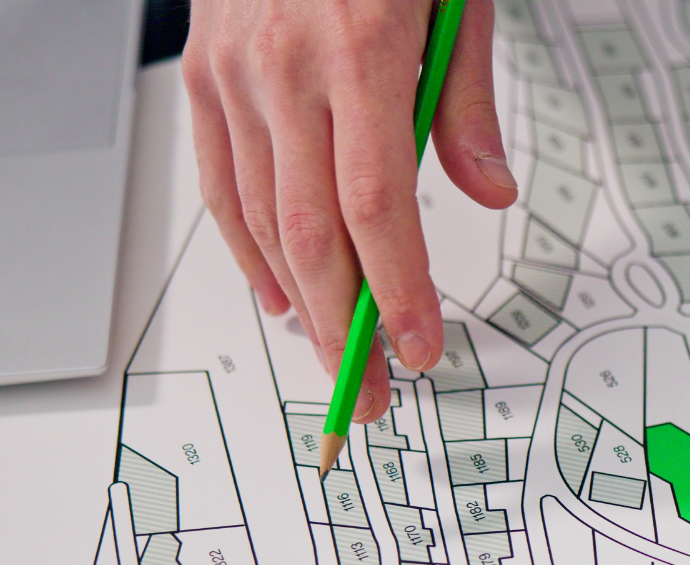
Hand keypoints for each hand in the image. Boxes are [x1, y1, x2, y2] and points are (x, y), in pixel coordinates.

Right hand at [183, 0, 518, 421]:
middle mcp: (282, 64)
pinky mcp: (201, 70)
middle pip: (310, 231)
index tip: (422, 348)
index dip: (399, 290)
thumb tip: (488, 192)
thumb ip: (468, 97)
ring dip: (300, 305)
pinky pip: (221, 184)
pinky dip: (248, 251)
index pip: (375, 204)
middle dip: (346, 327)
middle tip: (372, 393)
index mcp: (358, 45)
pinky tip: (279, 297)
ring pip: (259, 220)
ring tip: (336, 361)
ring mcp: (231, 69)